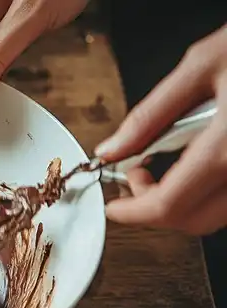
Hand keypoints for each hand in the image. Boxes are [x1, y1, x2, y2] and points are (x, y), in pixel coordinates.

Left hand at [96, 25, 226, 235]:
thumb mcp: (201, 65)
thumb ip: (151, 114)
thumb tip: (112, 149)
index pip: (168, 206)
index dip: (132, 213)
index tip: (115, 206)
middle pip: (193, 221)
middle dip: (155, 209)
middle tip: (137, 176)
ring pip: (219, 214)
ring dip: (184, 202)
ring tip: (168, 163)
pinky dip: (210, 191)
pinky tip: (200, 160)